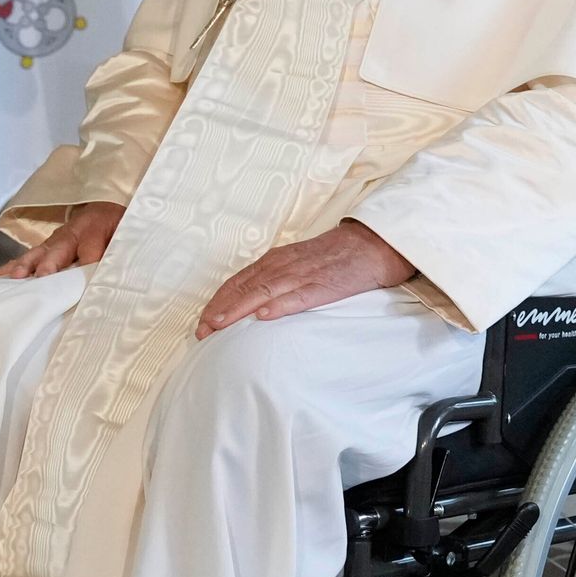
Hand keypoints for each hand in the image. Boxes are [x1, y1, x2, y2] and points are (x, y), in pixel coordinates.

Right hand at [0, 201, 120, 279]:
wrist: (106, 205)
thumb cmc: (116, 224)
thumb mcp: (124, 234)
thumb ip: (116, 251)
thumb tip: (109, 271)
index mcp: (94, 230)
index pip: (89, 249)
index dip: (84, 263)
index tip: (72, 279)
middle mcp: (71, 234)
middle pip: (58, 250)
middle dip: (47, 263)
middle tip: (37, 275)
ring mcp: (55, 240)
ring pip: (38, 252)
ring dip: (25, 265)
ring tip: (13, 277)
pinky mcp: (46, 247)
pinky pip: (28, 256)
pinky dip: (12, 266)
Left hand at [197, 219, 415, 334]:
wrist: (374, 244)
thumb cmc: (337, 256)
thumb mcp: (300, 263)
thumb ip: (278, 279)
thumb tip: (254, 304)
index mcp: (277, 261)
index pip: (239, 281)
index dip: (219, 302)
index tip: (202, 322)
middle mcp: (284, 265)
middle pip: (245, 287)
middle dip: (220, 310)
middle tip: (201, 332)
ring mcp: (304, 274)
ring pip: (264, 291)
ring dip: (240, 309)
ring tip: (220, 325)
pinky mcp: (325, 284)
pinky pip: (299, 296)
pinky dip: (280, 305)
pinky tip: (264, 316)